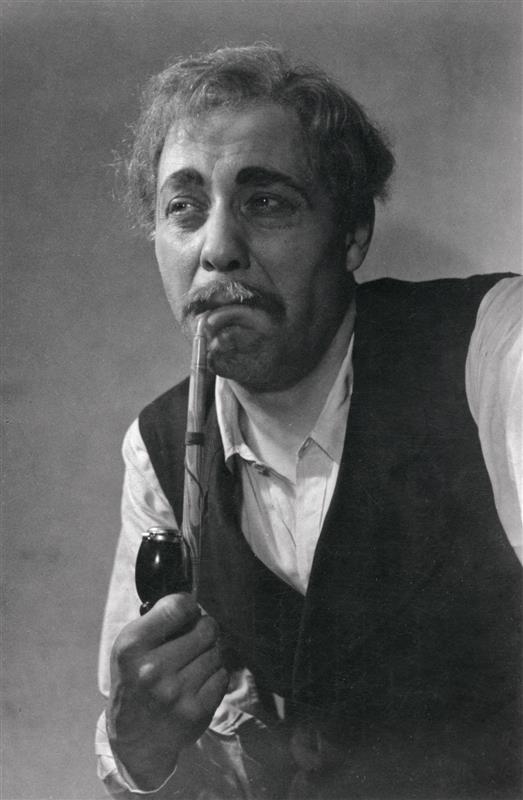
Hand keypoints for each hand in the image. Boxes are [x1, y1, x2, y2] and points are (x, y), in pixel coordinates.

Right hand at [107, 593, 228, 789]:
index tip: (187, 613)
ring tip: (194, 662)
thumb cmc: (134, 680)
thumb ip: (157, 620)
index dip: (188, 607)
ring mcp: (176, 693)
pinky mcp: (196, 712)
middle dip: (204, 629)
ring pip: (217, 652)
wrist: (135, 737)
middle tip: (196, 637)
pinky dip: (215, 675)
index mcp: (132, 646)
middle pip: (205, 629)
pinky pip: (222, 676)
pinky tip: (199, 681)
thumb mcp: (130, 646)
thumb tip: (193, 601)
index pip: (178, 606)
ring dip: (210, 653)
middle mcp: (152, 670)